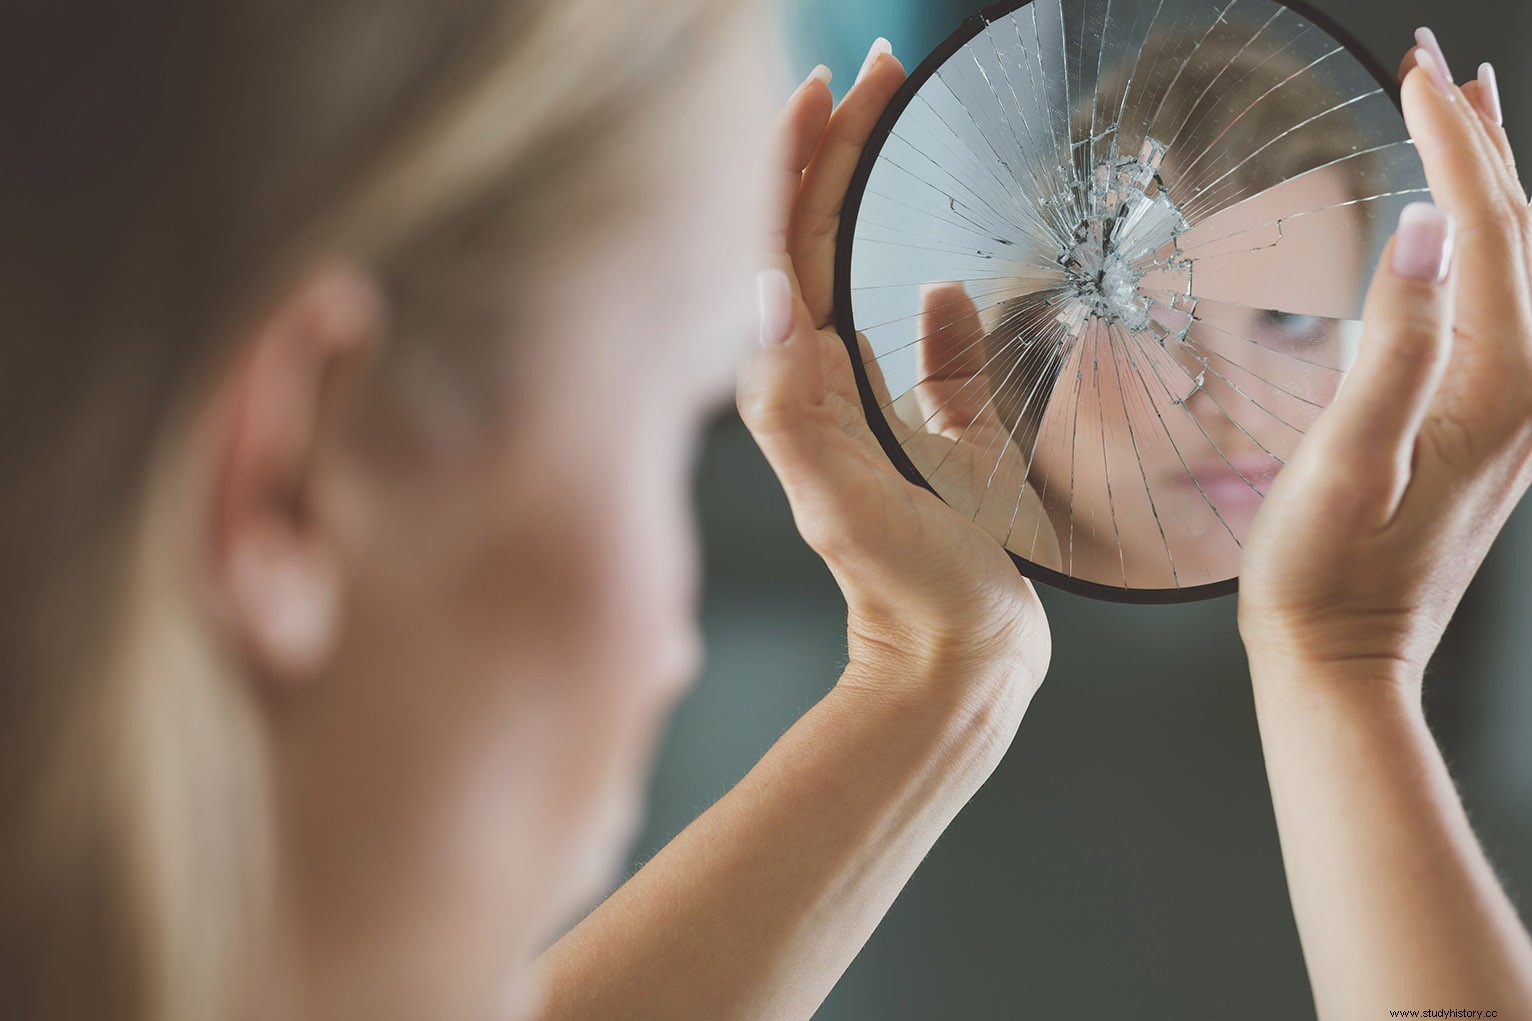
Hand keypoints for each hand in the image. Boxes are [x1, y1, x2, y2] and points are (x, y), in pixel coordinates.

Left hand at [737, 46, 1050, 733]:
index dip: (800, 157)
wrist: (958, 662)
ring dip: (877, 198)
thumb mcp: (842, 496)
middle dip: (838, 148)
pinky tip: (949, 277)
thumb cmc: (906, 592)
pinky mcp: (933, 429)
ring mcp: (875, 401)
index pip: (785, 242)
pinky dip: (940, 299)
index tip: (832, 83)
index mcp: (795, 383)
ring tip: (899, 126)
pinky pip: (932, 346)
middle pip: (820, 237)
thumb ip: (793, 403)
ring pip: (869, 274)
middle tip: (877, 70)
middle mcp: (823, 381)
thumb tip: (764, 289)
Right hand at [1238, 44, 1531, 684]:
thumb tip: (1422, 232)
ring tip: (1469, 115)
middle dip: (1479, 141)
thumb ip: (1396, 347)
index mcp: (1496, 386)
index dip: (1452, 145)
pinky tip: (1460, 230)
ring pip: (1518, 264)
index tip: (1418, 76)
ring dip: (1491, 182)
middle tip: (1438, 68)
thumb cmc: (1326, 576)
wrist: (1339, 660)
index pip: (1485, 229)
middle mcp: (1527, 391)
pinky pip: (1505, 304)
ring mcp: (1516, 410)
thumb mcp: (1347, 463)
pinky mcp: (1492, 427)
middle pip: (1520, 233)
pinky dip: (1486, 242)